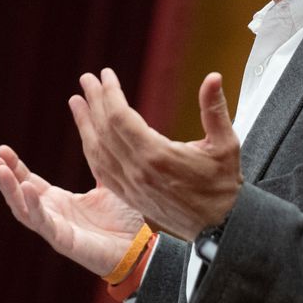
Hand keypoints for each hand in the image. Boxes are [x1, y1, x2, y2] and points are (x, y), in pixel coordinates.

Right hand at [0, 144, 144, 275]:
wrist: (142, 246)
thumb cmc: (125, 220)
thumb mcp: (108, 183)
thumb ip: (98, 160)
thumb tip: (99, 128)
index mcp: (60, 203)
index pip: (29, 182)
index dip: (15, 166)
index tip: (2, 149)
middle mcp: (53, 216)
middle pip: (20, 195)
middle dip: (5, 177)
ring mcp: (56, 230)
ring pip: (24, 210)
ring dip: (10, 190)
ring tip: (0, 169)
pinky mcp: (64, 242)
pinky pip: (44, 224)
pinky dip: (34, 206)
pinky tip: (27, 188)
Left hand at [69, 68, 241, 241]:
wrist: (218, 228)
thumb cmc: (223, 186)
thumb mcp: (225, 144)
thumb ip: (214, 109)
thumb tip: (213, 77)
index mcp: (157, 156)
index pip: (120, 117)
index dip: (110, 93)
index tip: (105, 74)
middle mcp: (138, 171)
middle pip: (105, 129)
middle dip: (94, 101)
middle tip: (87, 79)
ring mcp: (131, 186)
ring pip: (97, 150)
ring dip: (85, 123)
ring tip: (77, 101)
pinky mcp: (129, 196)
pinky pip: (101, 169)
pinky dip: (91, 148)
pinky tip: (87, 135)